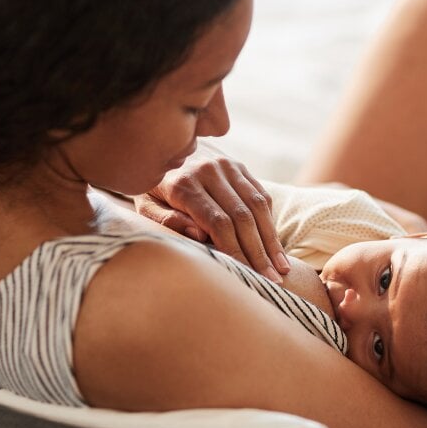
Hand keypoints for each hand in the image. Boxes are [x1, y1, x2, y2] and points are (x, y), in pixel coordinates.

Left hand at [134, 144, 289, 282]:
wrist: (161, 147)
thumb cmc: (152, 187)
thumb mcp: (145, 204)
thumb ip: (165, 220)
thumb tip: (199, 235)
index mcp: (183, 184)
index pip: (218, 222)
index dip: (235, 250)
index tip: (247, 275)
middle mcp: (209, 171)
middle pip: (242, 217)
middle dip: (258, 252)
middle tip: (272, 280)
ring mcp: (227, 166)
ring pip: (257, 206)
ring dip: (271, 240)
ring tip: (282, 268)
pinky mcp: (239, 166)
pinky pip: (261, 195)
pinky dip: (270, 222)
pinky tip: (275, 246)